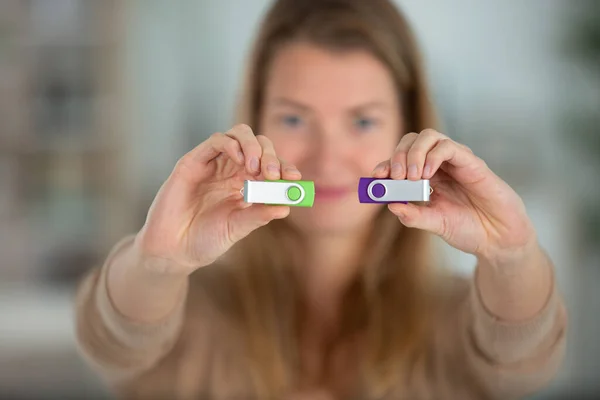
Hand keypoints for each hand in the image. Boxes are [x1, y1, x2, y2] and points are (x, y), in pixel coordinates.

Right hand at [134, 124, 300, 274]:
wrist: (173, 251)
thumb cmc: (205, 240)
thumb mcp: (237, 229)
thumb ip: (258, 216)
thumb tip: (286, 206)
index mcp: (246, 185)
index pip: (270, 166)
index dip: (285, 168)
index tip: (295, 178)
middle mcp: (231, 170)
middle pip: (258, 146)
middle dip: (271, 156)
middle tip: (274, 175)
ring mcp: (213, 164)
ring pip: (239, 135)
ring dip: (253, 146)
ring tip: (256, 169)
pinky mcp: (194, 161)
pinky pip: (216, 141)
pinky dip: (232, 145)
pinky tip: (240, 162)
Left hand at [372, 129, 536, 263]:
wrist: (499, 240)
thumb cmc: (468, 229)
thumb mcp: (435, 224)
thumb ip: (413, 216)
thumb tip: (390, 205)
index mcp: (427, 177)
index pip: (401, 159)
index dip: (385, 164)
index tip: (375, 177)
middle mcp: (439, 165)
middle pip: (412, 140)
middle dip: (397, 155)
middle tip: (394, 177)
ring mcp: (455, 162)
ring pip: (429, 136)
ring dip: (414, 152)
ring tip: (411, 177)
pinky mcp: (472, 163)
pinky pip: (449, 147)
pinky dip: (434, 155)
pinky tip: (427, 175)